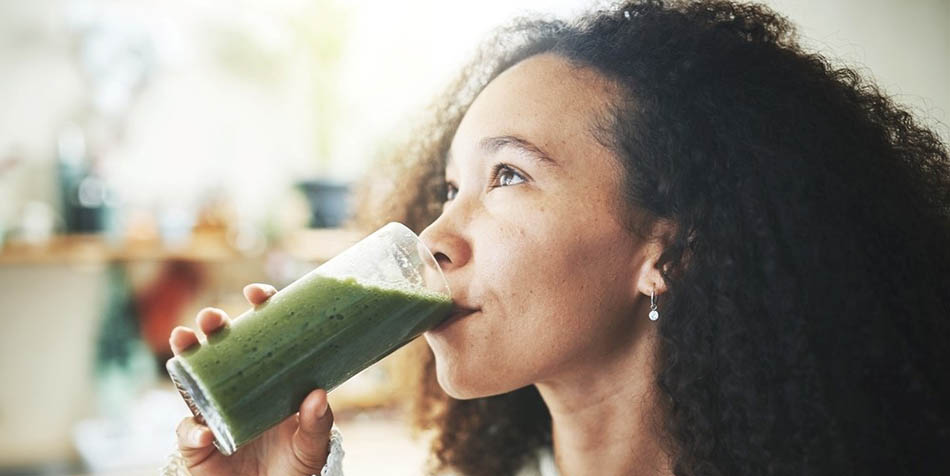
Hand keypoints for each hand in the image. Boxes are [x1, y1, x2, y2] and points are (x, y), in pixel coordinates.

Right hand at [169, 283, 334, 475]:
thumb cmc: (294, 464)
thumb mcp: (313, 444)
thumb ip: (317, 423)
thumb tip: (317, 394)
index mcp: (266, 377)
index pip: (260, 334)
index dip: (258, 309)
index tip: (257, 293)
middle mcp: (234, 387)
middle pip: (218, 347)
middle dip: (211, 325)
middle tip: (212, 317)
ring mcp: (212, 411)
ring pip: (192, 378)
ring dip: (186, 356)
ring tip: (184, 340)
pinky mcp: (197, 443)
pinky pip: (189, 433)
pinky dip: (193, 432)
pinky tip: (204, 432)